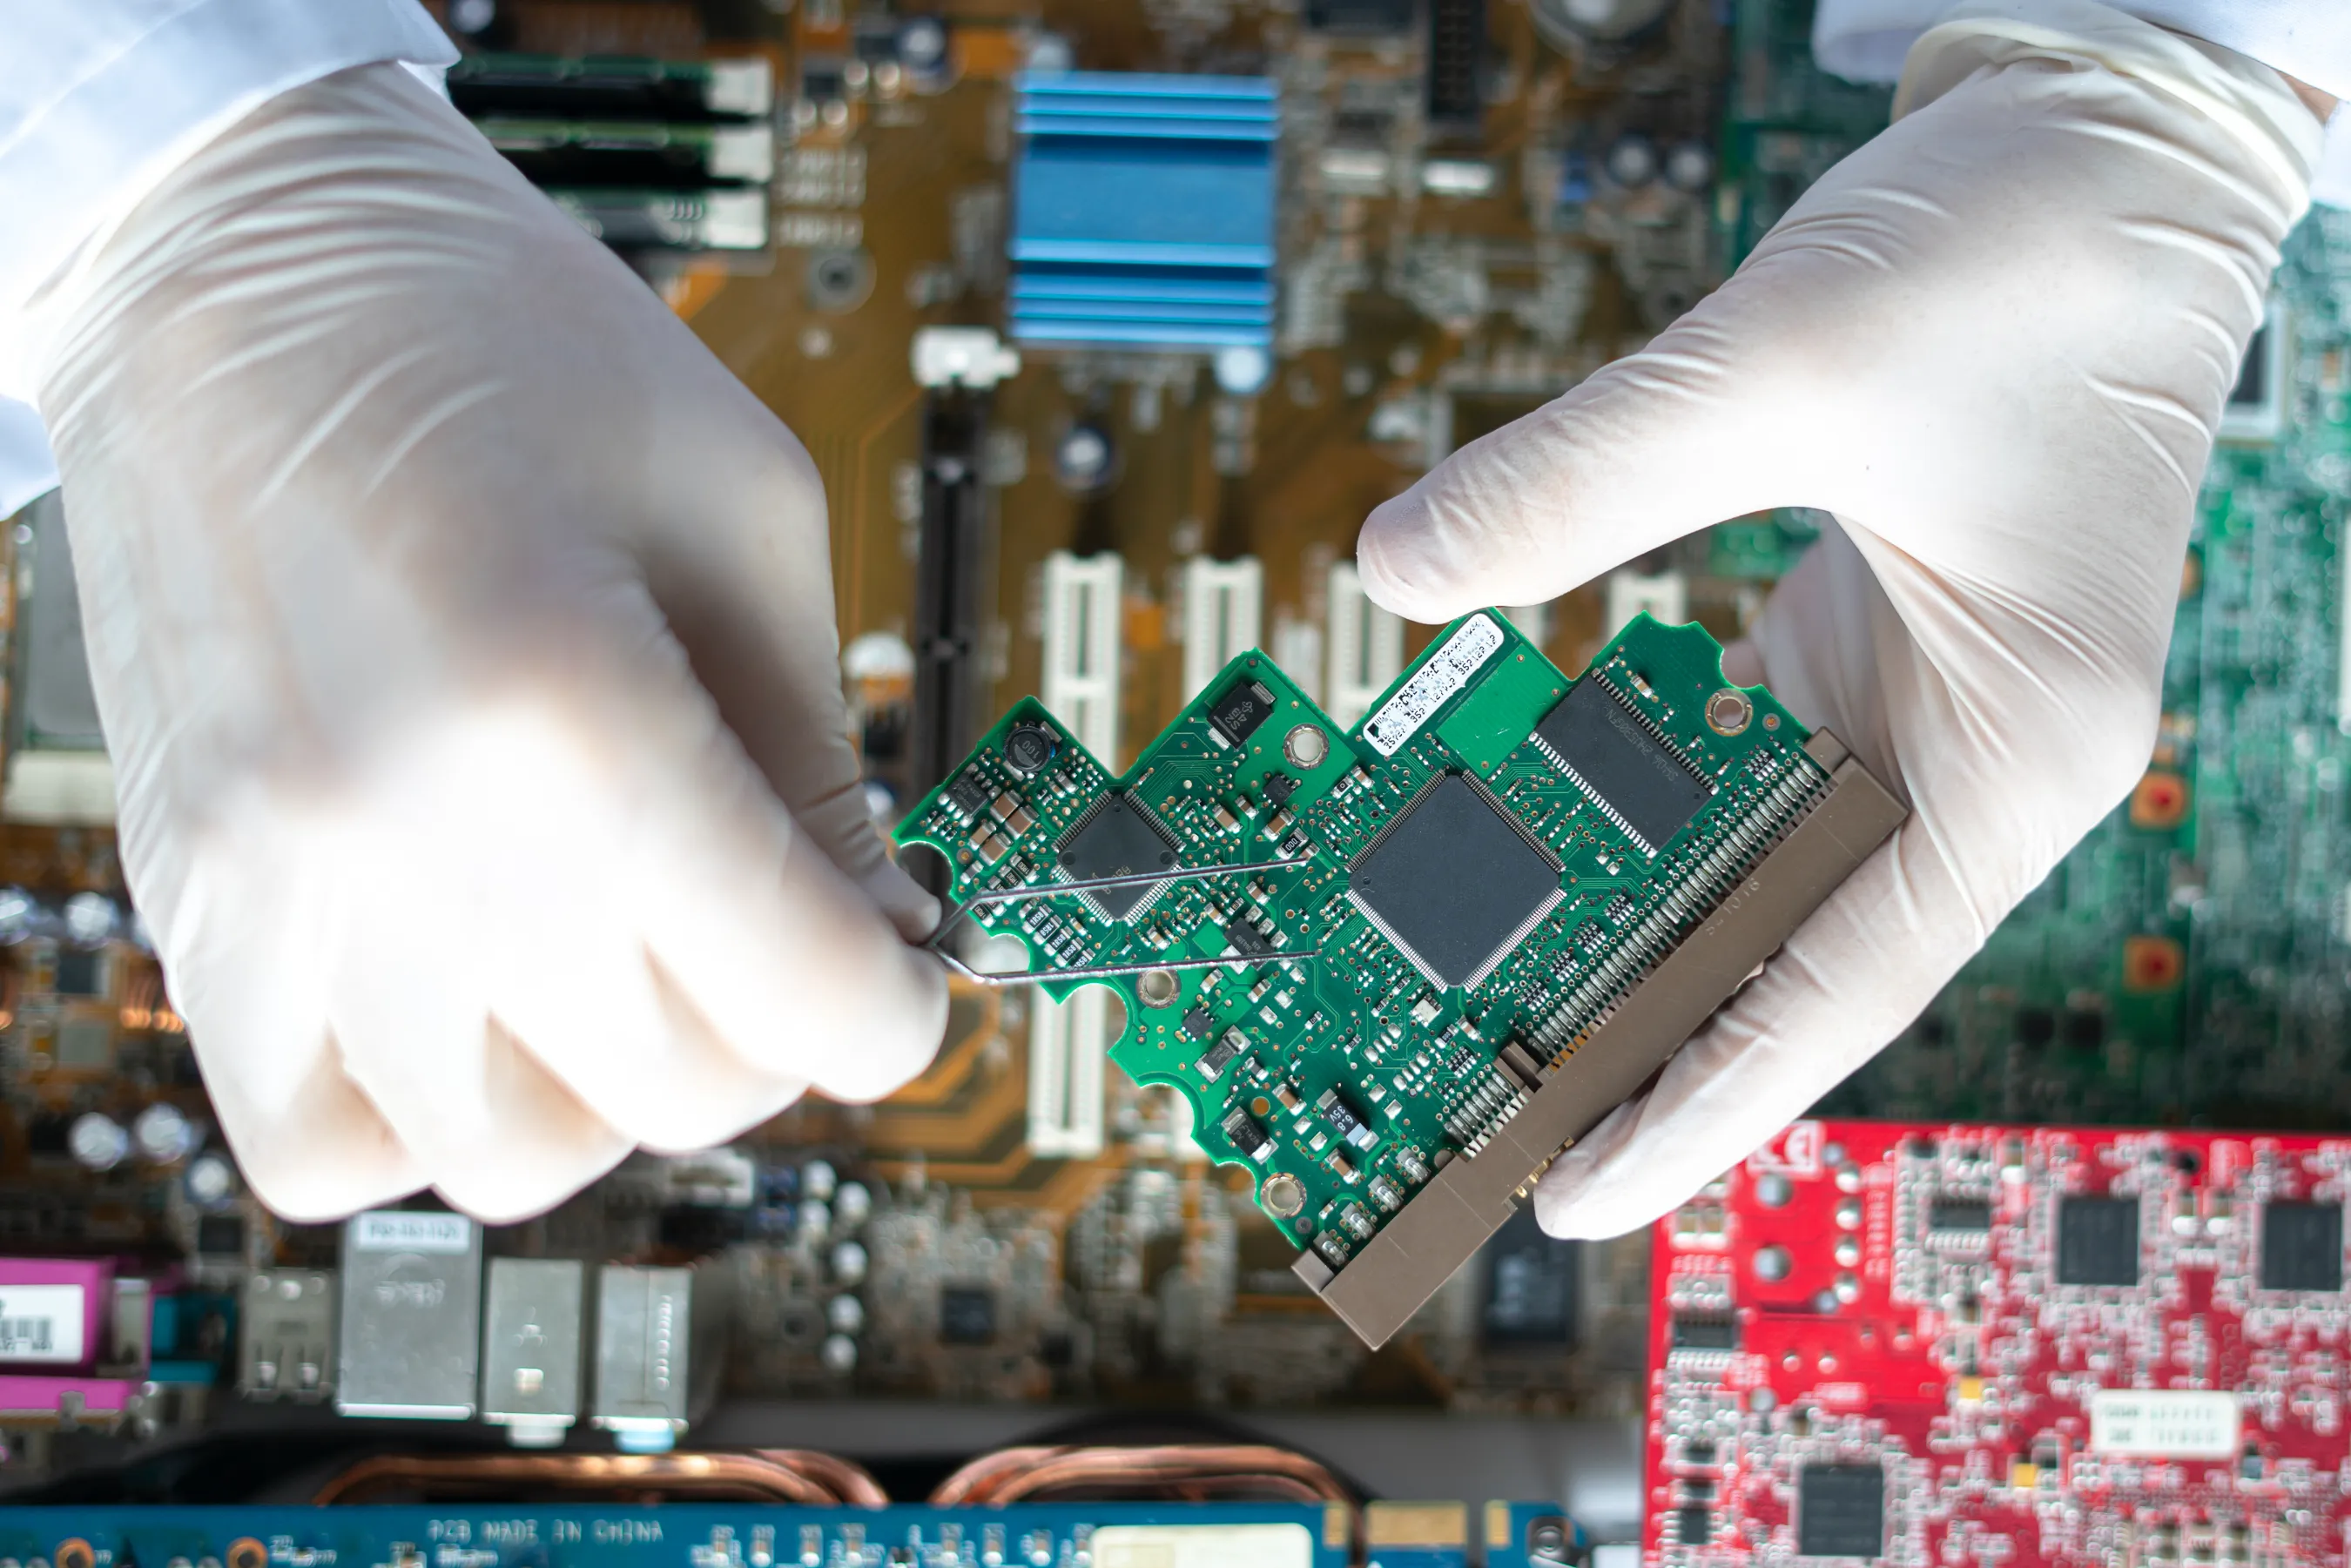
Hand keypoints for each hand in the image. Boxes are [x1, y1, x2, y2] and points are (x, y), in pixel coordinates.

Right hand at [24, 64, 945, 1221]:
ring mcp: (276, 883)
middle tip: (793, 937)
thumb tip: (885, 934)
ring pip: (513, 1157)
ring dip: (620, 1091)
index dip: (903, 1010)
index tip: (914, 978)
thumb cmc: (505, 335)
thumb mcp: (746, 510)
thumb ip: (823, 759)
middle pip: (680, 1094)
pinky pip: (316, 1145)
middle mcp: (403, 827)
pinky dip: (433, 1114)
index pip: (802, 999)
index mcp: (568, 705)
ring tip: (642, 964)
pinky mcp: (195, 895)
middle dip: (783, 1036)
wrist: (243, 257)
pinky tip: (491, 999)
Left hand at [1356, 2, 2320, 1237]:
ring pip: (1750, 872)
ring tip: (1479, 1024)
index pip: (1843, 983)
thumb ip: (1581, 478)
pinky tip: (1524, 854)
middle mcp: (1967, 751)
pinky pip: (1729, 771)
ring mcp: (1907, 702)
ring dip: (1624, 940)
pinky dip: (1630, 815)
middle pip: (1788, 952)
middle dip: (1640, 1044)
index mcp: (2015, 745)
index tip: (1574, 1189)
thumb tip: (1400, 568)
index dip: (1701, 1100)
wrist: (2104, 134)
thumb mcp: (1786, 364)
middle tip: (1472, 1126)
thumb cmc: (2029, 250)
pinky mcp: (1848, 641)